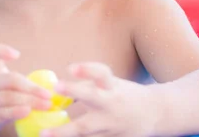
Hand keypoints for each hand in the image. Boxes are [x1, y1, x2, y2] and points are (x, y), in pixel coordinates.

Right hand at [0, 44, 52, 136]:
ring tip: (46, 105)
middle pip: (8, 80)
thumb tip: (51, 87)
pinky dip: (15, 111)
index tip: (17, 54)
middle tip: (48, 94)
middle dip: (31, 87)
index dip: (1, 51)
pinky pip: (1, 114)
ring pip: (7, 97)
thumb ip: (16, 85)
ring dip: (30, 100)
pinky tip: (27, 111)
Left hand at [41, 63, 159, 136]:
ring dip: (64, 131)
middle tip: (57, 86)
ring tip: (44, 133)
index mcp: (112, 86)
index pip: (101, 73)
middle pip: (92, 97)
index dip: (87, 69)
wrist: (154, 113)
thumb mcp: (110, 84)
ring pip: (86, 128)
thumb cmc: (123, 94)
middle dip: (75, 91)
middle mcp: (112, 103)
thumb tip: (56, 90)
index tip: (70, 67)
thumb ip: (87, 84)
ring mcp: (112, 124)